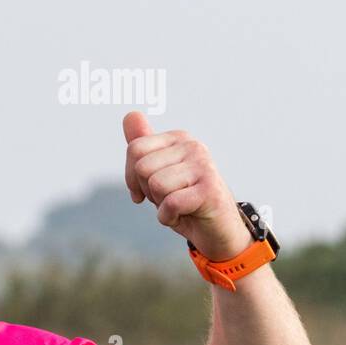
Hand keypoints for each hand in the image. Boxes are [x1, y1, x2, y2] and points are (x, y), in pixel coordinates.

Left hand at [122, 111, 251, 261]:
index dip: (132, 178)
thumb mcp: (157, 175)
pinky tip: (185, 215)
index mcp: (178, 139)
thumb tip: (130, 114)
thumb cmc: (183, 203)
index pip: (134, 149)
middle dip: (148, 192)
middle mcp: (193, 146)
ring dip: (160, 205)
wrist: (215, 231)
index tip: (148, 190)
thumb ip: (143, 146)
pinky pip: (169, 204)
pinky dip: (169, 218)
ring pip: (155, 185)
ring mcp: (203, 166)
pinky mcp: (209, 189)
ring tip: (179, 206)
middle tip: (169, 199)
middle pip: (142, 168)